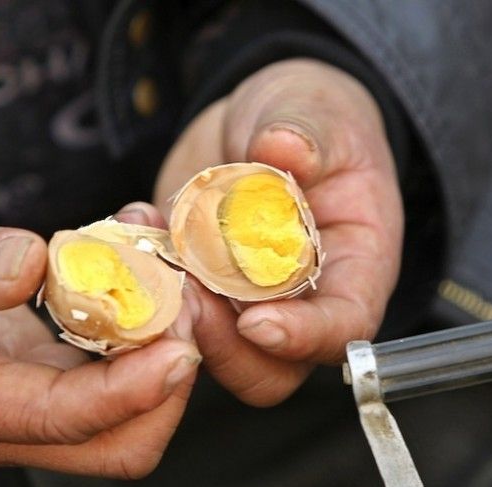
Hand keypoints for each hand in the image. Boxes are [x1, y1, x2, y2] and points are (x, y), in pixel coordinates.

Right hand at [0, 189, 199, 477]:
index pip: (63, 420)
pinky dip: (145, 347)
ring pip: (126, 424)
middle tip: (183, 309)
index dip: (130, 390)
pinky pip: (115, 387)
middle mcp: (2, 427)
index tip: (179, 348)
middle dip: (166, 390)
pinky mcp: (46, 387)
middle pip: (115, 447)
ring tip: (175, 287)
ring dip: (164, 364)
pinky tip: (150, 287)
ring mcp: (28, 413)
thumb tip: (35, 265)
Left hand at [148, 58, 403, 405]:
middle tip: (186, 288)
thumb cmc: (314, 119)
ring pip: (209, 350)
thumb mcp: (321, 113)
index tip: (255, 320)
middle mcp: (301, 303)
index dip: (302, 338)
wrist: (265, 119)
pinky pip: (168, 309)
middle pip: (269, 367)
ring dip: (173, 316)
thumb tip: (286, 148)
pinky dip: (144, 277)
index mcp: (355, 270)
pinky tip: (136, 218)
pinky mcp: (198, 289)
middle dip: (221, 342)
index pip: (341, 329)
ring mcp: (244, 303)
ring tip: (151, 248)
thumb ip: (309, 134)